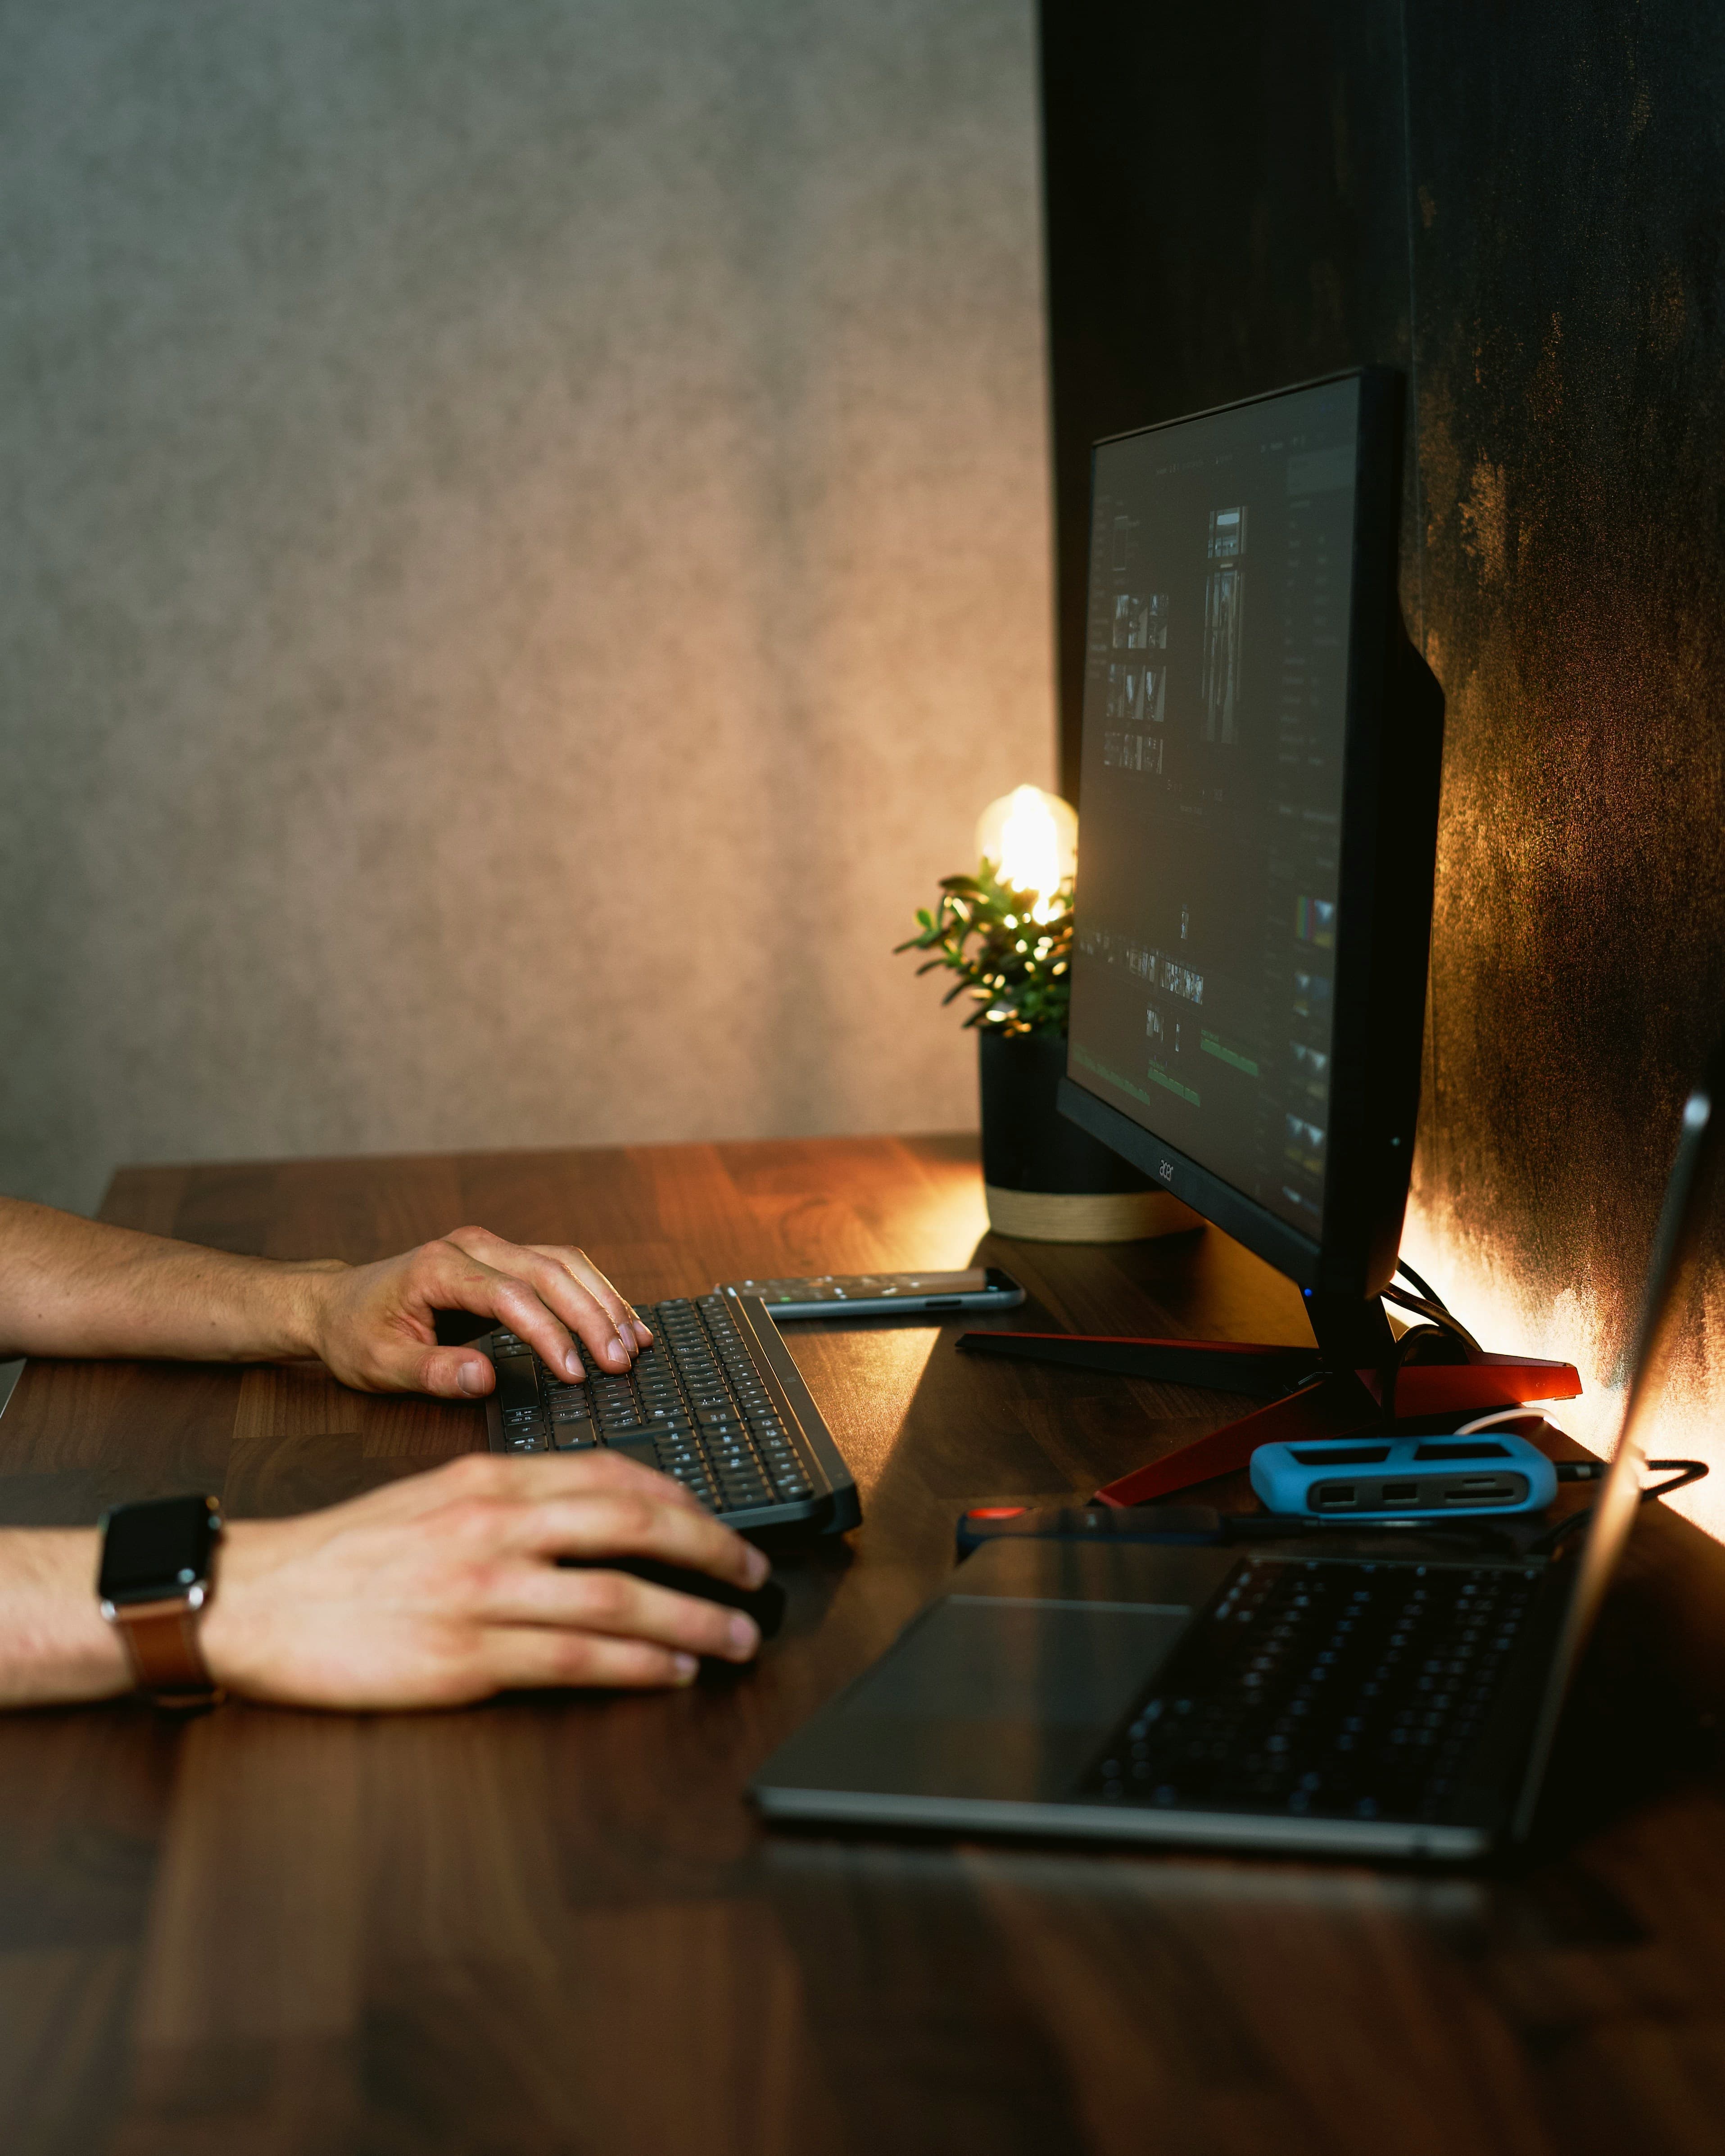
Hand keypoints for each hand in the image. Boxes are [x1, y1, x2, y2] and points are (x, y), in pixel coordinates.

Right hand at [200, 1450, 767, 1707]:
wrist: (260, 1597)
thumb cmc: (346, 1552)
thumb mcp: (436, 1494)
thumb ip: (514, 1498)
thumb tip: (596, 1510)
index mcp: (490, 1478)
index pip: (612, 1474)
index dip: (682, 1498)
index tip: (718, 1520)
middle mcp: (496, 1524)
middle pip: (634, 1525)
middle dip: (710, 1550)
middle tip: (755, 1573)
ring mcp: (483, 1591)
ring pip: (619, 1597)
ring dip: (693, 1618)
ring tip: (737, 1635)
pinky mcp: (465, 1657)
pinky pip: (574, 1657)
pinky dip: (636, 1664)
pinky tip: (671, 1670)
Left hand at [303, 1224, 655, 1396]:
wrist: (336, 1303)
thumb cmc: (355, 1334)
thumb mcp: (378, 1364)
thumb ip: (431, 1372)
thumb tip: (484, 1380)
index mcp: (439, 1267)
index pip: (511, 1295)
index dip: (550, 1333)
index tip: (576, 1373)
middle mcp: (472, 1246)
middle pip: (550, 1271)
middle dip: (592, 1317)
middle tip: (621, 1362)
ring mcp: (491, 1247)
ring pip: (564, 1263)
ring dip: (603, 1301)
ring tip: (635, 1342)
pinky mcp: (504, 1259)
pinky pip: (560, 1268)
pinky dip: (595, 1293)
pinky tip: (621, 1321)